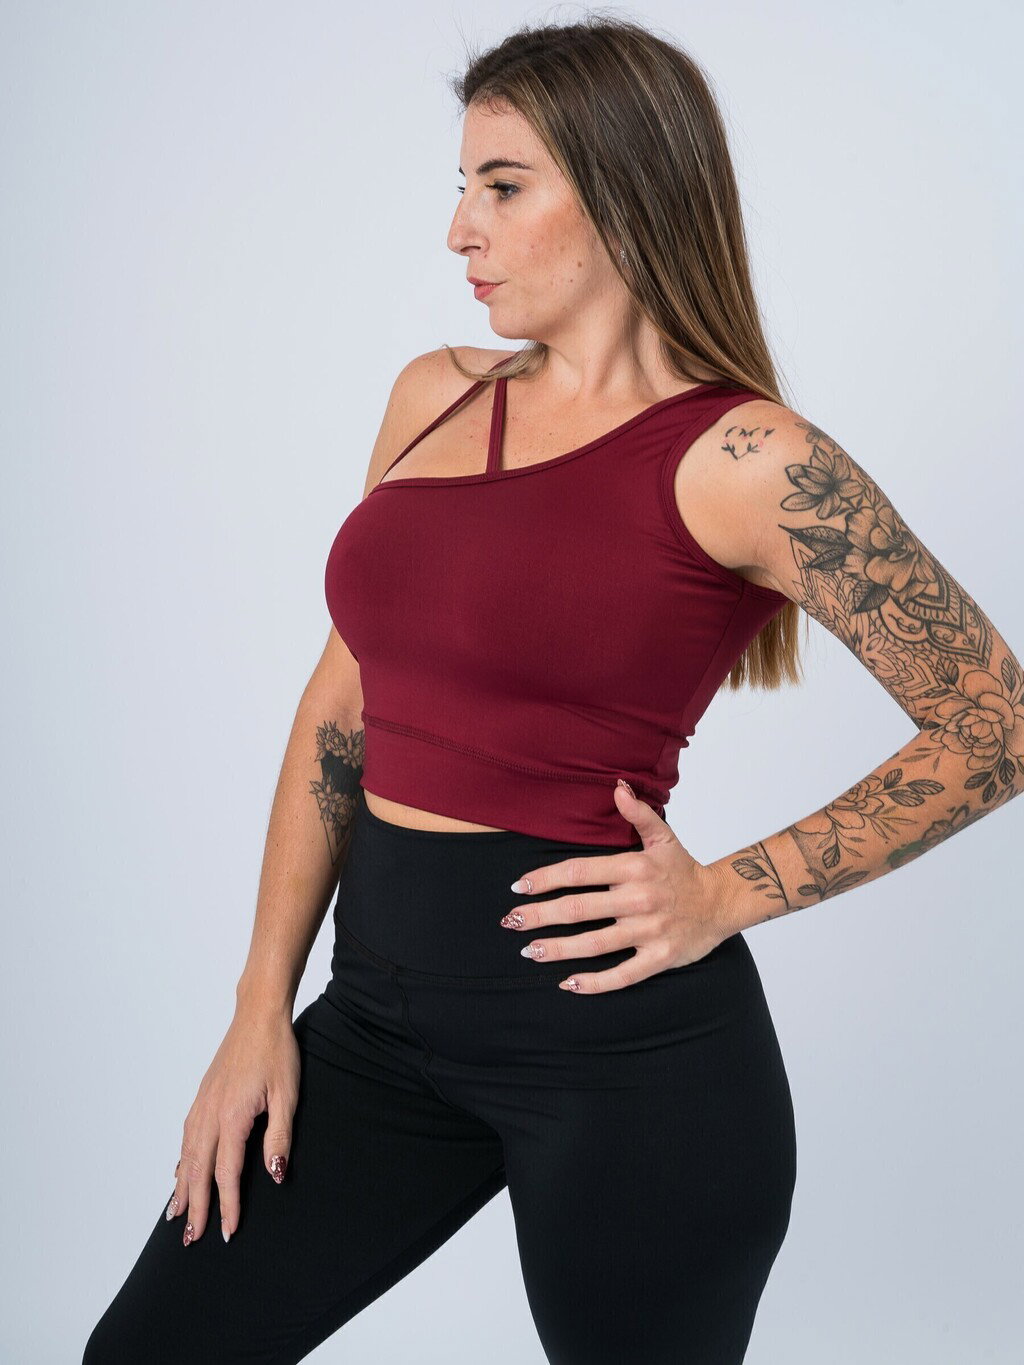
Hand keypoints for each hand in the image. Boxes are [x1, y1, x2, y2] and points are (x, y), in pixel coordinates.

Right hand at [164, 1005, 299, 1245]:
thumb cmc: (277, 1051)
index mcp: (232, 1116)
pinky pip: (187, 1136)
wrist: (258, 1015)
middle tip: (191, 1239)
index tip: (227, 1233)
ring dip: (182, 1187)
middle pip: (198, 1170)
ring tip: (176, 1216)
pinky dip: (181, 1160)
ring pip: (187, 1155)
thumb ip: (280, 1136)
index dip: (227, 1206)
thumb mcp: (288, 1094)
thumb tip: (275, 1174)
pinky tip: (180, 1171)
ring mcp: (203, 1103)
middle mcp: (210, 1113)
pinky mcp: (203, 1096)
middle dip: (195, 1207)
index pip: (226, 1172)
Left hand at [501, 780, 731, 993]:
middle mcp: (640, 899)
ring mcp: (649, 931)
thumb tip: (617, 787)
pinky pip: (622, 975)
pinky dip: (594, 983)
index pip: (579, 872)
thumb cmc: (685, 870)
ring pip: (595, 944)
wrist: (723, 902)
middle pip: (579, 908)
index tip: (519, 887)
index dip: (545, 879)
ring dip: (558, 949)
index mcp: (635, 868)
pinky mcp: (659, 958)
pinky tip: (569, 984)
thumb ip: (638, 813)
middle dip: (540, 916)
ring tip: (530, 951)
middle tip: (511, 921)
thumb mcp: (663, 837)